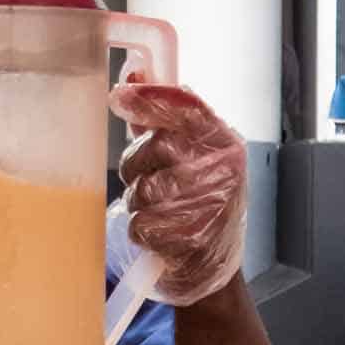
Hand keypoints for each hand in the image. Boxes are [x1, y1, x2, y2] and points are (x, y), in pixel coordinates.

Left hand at [110, 81, 246, 306]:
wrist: (213, 268)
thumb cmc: (198, 205)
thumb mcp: (191, 158)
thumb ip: (161, 120)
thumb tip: (132, 75)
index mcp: (226, 145)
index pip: (187, 107)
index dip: (150, 98)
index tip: (119, 98)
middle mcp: (225, 173)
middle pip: (157, 147)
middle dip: (137, 164)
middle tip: (144, 178)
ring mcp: (211, 208)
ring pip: (143, 189)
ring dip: (138, 202)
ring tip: (157, 212)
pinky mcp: (191, 242)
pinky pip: (140, 225)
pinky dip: (141, 232)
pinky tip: (160, 236)